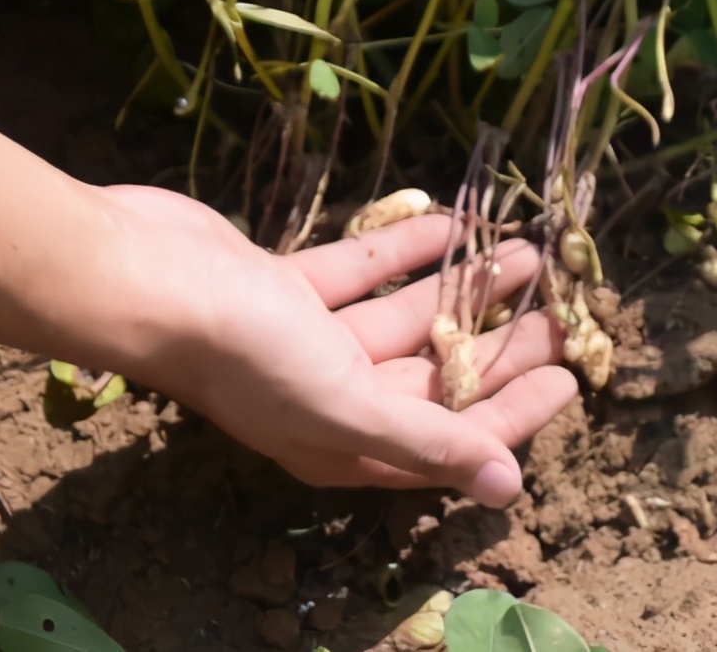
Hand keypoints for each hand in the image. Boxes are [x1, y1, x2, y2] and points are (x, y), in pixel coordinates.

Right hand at [97, 186, 577, 507]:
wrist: (145, 279)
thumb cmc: (248, 352)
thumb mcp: (346, 408)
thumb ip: (428, 443)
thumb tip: (506, 489)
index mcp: (346, 443)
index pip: (452, 436)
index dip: (514, 412)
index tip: (572, 379)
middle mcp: (331, 397)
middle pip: (437, 375)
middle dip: (498, 344)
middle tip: (561, 309)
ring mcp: (308, 340)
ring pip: (406, 316)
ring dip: (463, 288)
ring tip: (524, 253)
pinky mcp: (289, 288)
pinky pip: (364, 272)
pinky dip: (406, 252)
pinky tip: (453, 226)